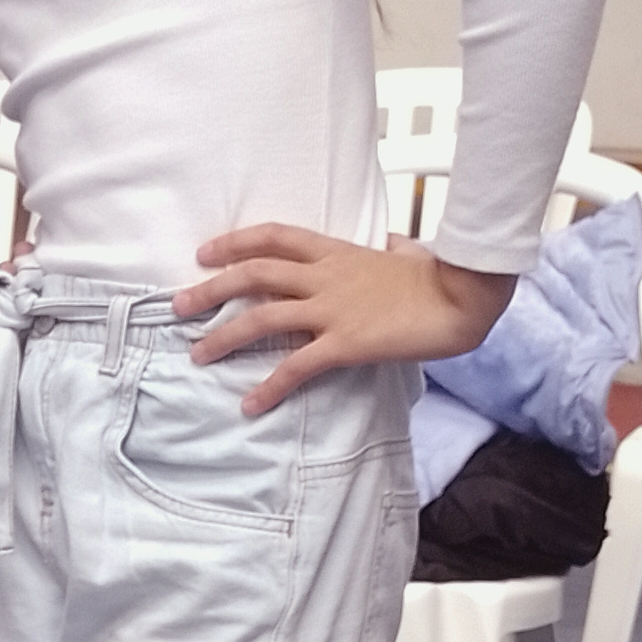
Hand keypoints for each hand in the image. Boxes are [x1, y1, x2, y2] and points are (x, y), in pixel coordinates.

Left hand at [174, 226, 513, 418]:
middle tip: (178, 305)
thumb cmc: (441, 276)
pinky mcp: (345, 343)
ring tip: (196, 354)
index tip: (205, 253)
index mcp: (336, 252)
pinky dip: (268, 386)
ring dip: (223, 337)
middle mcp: (325, 277)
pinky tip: (249, 404)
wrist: (463, 295)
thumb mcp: (409, 253)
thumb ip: (394, 248)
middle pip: (253, 274)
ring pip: (261, 317)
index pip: (273, 237)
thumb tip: (396, 244)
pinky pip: (296, 366)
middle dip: (210, 289)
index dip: (234, 242)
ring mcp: (332, 309)